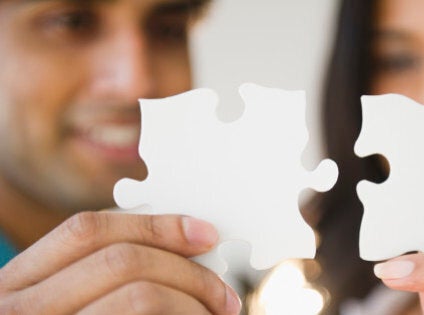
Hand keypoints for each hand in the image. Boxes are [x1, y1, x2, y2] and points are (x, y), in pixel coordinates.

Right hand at [0, 212, 240, 313]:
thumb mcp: (63, 307)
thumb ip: (102, 277)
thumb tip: (184, 244)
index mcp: (18, 285)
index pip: (88, 231)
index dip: (154, 226)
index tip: (205, 234)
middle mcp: (23, 313)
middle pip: (122, 261)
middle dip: (188, 273)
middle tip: (226, 297)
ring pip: (140, 296)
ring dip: (194, 303)